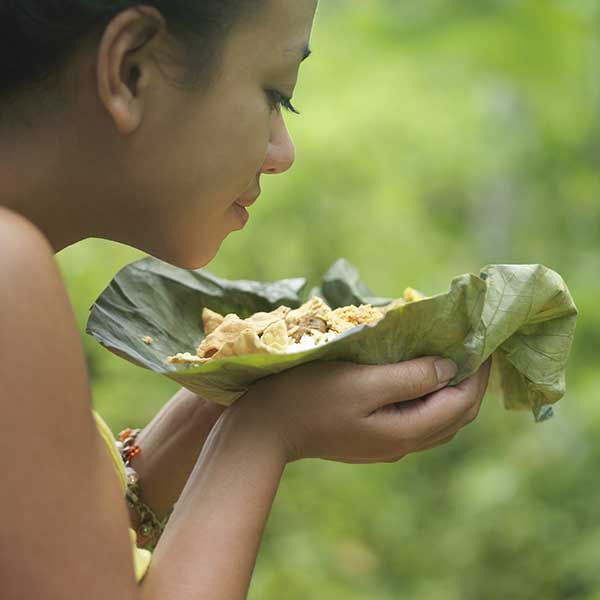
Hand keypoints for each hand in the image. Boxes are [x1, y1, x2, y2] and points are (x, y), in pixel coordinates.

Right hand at [228, 356, 490, 463]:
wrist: (266, 428)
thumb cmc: (310, 398)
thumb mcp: (362, 383)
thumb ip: (409, 377)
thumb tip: (449, 367)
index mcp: (405, 432)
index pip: (460, 403)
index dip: (478, 373)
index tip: (485, 340)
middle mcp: (403, 443)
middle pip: (455, 416)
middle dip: (471, 383)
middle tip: (476, 347)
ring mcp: (387, 444)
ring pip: (437, 420)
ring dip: (452, 390)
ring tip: (455, 358)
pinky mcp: (372, 438)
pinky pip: (416, 417)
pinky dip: (429, 397)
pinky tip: (420, 376)